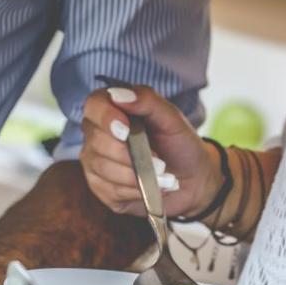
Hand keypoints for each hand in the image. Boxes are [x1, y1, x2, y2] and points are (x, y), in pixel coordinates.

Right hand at [80, 85, 220, 217]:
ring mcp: (96, 162)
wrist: (191, 180)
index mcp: (112, 110)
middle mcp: (97, 135)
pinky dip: (135, 189)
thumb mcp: (172, 119)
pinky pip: (110, 189)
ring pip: (103, 167)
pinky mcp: (101, 188)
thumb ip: (148, 100)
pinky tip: (152, 186)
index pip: (94, 105)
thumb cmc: (179, 145)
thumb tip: (119, 95)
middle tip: (160, 162)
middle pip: (98, 141)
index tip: (126, 129)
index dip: (106, 117)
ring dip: (137, 174)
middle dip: (130, 154)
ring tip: (162, 175)